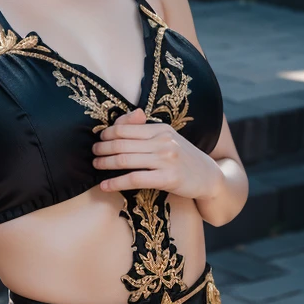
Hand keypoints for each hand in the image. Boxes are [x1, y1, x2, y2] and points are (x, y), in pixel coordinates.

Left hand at [92, 107, 223, 200]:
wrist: (210, 177)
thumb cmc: (184, 158)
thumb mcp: (168, 139)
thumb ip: (145, 130)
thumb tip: (124, 118)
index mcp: (161, 129)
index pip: (126, 128)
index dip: (108, 133)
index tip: (99, 139)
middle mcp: (163, 141)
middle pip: (122, 143)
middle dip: (103, 148)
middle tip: (93, 153)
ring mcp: (166, 160)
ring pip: (125, 160)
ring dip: (105, 163)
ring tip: (95, 166)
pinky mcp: (167, 178)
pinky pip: (134, 179)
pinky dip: (115, 182)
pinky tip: (105, 186)